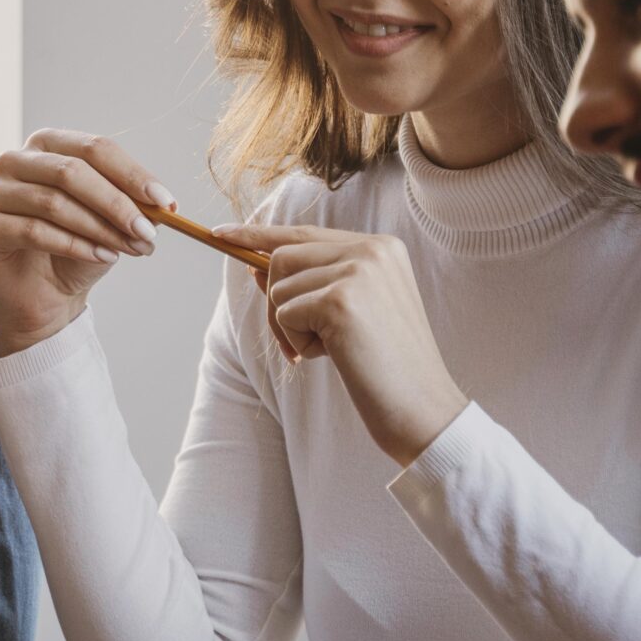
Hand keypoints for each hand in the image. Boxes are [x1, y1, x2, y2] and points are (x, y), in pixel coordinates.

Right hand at [0, 130, 173, 355]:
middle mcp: (14, 160)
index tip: (167, 203)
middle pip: (71, 171)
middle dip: (116, 203)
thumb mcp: (110, 222)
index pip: (94, 148)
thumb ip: (129, 205)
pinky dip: (74, 245)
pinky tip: (100, 257)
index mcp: (47, 145)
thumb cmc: (75, 253)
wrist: (43, 299)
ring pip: (53, 202)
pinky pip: (33, 231)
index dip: (133, 175)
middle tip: (148, 231)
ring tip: (128, 249)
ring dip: (99, 228)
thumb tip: (161, 203)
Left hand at [225, 223, 468, 464]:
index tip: (220, 234)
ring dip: (289, 327)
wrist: (421, 407)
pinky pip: (285, 313)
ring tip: (329, 349)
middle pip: (282, 257)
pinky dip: (297, 342)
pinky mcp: (340, 299)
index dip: (258, 235)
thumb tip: (254, 265)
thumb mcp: (347, 314)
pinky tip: (334, 356)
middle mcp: (372, 248)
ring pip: (279, 287)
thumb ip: (310, 284)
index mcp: (381, 247)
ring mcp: (358, 270)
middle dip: (276, 303)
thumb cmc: (384, 366)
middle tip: (299, 345)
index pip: (304, 233)